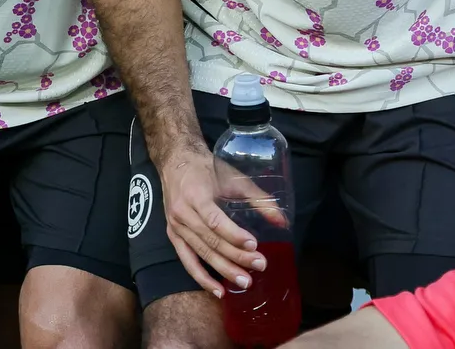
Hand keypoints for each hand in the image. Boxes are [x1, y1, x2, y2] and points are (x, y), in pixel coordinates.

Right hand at [156, 147, 280, 295]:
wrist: (175, 163)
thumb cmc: (208, 169)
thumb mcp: (235, 178)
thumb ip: (259, 198)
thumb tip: (282, 220)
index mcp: (196, 195)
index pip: (215, 221)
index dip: (234, 235)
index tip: (254, 245)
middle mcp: (183, 214)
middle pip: (211, 241)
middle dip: (236, 257)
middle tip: (259, 266)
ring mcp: (176, 227)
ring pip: (201, 253)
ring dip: (223, 270)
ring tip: (244, 282)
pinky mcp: (173, 236)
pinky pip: (187, 261)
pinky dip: (202, 277)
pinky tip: (218, 290)